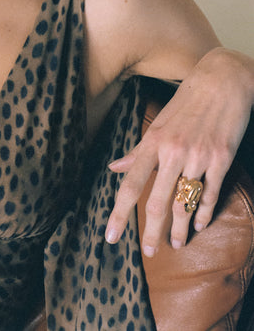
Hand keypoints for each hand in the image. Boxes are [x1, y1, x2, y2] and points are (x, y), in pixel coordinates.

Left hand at [105, 48, 253, 256]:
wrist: (222, 81)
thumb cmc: (188, 101)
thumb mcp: (158, 123)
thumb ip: (138, 150)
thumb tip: (114, 168)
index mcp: (153, 142)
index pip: (131, 184)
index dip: (119, 213)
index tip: (110, 236)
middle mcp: (172, 152)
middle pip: (157, 201)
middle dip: (151, 231)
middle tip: (149, 252)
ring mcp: (197, 157)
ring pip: (184, 203)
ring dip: (178, 228)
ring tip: (175, 244)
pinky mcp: (220, 160)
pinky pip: (210, 194)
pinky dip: (203, 213)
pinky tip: (198, 225)